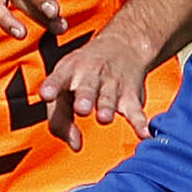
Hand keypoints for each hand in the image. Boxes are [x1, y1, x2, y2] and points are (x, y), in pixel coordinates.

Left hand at [37, 29, 161, 149]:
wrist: (123, 46)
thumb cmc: (84, 73)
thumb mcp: (65, 84)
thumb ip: (60, 117)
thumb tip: (74, 145)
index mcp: (69, 72)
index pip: (58, 79)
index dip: (52, 86)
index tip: (46, 94)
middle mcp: (91, 75)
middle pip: (87, 87)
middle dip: (84, 97)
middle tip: (81, 108)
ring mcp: (112, 84)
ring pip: (109, 97)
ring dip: (107, 107)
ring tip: (104, 118)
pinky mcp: (131, 95)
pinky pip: (136, 111)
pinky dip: (141, 122)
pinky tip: (145, 133)